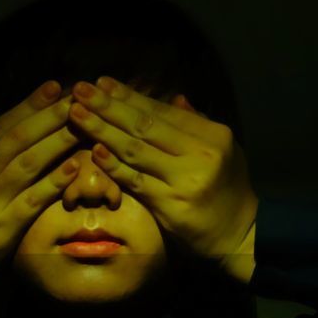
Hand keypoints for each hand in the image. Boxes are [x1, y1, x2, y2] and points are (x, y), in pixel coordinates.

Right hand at [0, 80, 81, 285]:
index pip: (2, 125)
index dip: (30, 104)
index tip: (55, 86)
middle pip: (17, 139)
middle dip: (49, 116)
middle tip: (78, 98)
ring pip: (28, 164)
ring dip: (57, 142)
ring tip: (83, 125)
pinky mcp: (5, 226)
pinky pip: (34, 199)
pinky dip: (55, 181)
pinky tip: (75, 166)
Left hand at [68, 76, 257, 283]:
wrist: (240, 234)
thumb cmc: (228, 188)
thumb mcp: (224, 150)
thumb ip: (197, 124)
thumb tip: (175, 97)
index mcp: (212, 135)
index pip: (162, 111)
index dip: (129, 96)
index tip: (102, 83)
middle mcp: (199, 154)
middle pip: (145, 125)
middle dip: (109, 106)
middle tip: (81, 89)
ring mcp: (184, 181)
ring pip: (135, 150)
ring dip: (102, 130)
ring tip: (77, 114)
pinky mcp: (170, 206)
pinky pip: (135, 181)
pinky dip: (114, 166)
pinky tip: (95, 151)